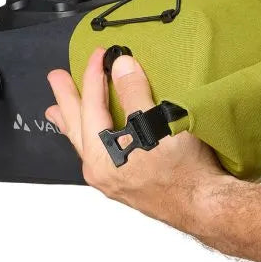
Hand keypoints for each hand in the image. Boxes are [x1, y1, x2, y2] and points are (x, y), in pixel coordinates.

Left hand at [46, 48, 226, 226]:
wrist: (204, 206)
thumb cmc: (183, 173)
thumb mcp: (156, 123)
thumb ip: (134, 93)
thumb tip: (120, 67)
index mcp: (101, 156)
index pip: (91, 106)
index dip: (94, 76)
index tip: (100, 55)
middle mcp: (100, 171)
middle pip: (77, 127)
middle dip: (66, 100)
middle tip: (56, 78)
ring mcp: (112, 180)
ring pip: (85, 144)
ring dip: (73, 123)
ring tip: (59, 112)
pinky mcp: (127, 185)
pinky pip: (99, 156)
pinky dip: (91, 139)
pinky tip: (98, 138)